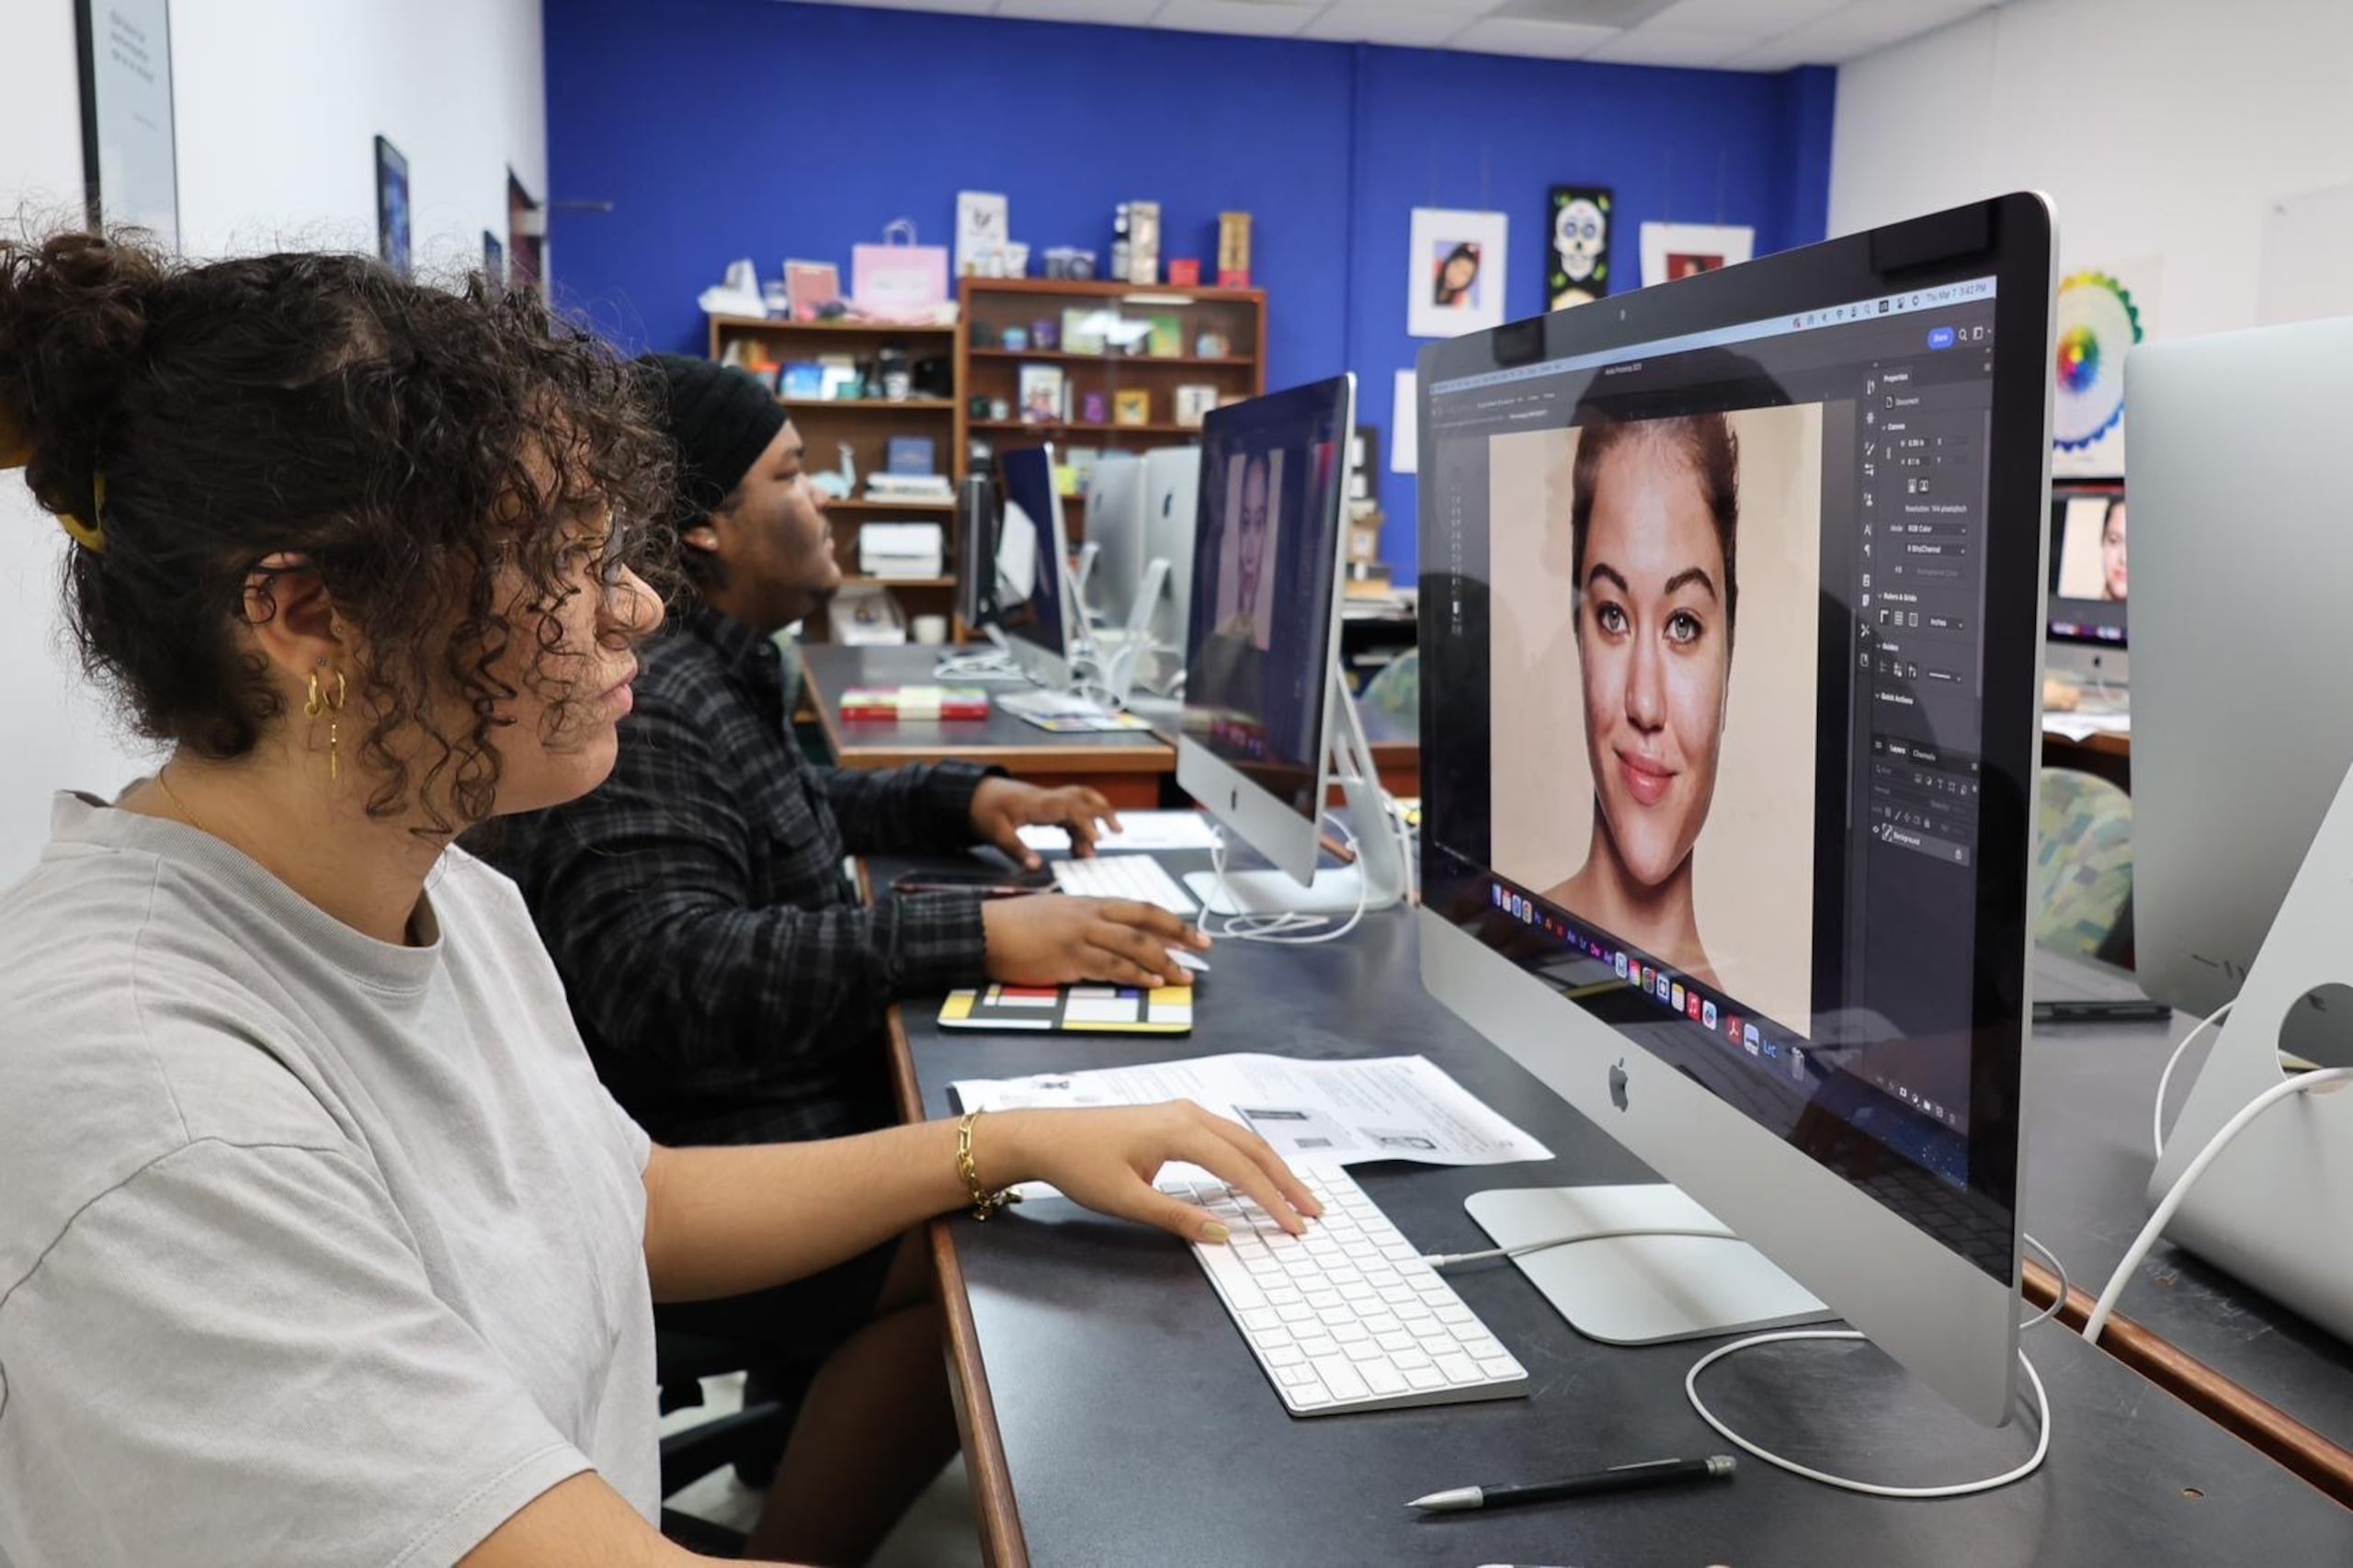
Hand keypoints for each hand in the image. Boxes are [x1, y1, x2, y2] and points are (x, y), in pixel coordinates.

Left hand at [970, 777, 1120, 866]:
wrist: (976, 795)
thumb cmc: (985, 810)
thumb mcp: (996, 833)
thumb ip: (1017, 850)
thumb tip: (1035, 866)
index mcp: (1039, 804)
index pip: (1071, 807)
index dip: (1087, 822)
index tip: (1097, 839)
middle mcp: (1049, 799)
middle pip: (1085, 797)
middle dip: (1104, 812)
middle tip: (1118, 831)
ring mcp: (1049, 802)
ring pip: (1081, 805)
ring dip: (1094, 822)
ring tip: (1099, 847)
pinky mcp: (1047, 808)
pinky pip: (1071, 815)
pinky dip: (1079, 830)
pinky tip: (1078, 849)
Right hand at [982, 895, 1209, 988]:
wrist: (984, 930)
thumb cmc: (1016, 924)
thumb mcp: (1058, 913)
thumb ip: (1087, 922)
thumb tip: (1112, 938)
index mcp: (1090, 903)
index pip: (1141, 908)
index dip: (1171, 921)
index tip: (1194, 933)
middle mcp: (1090, 915)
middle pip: (1146, 922)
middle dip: (1180, 936)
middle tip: (1204, 949)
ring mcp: (1080, 936)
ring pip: (1132, 946)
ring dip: (1162, 962)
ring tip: (1183, 976)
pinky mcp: (1068, 958)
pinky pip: (1110, 967)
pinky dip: (1134, 975)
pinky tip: (1151, 983)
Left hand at [984, 1103, 1322, 1243]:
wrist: (1045, 1136)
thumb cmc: (1079, 1165)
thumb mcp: (1127, 1200)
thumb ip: (1178, 1216)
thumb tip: (1224, 1234)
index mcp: (1180, 1131)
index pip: (1241, 1168)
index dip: (1272, 1200)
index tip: (1295, 1227)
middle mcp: (1189, 1115)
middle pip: (1254, 1148)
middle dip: (1287, 1182)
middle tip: (1314, 1213)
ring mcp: (1184, 1113)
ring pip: (1243, 1140)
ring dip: (1273, 1169)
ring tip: (1297, 1198)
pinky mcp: (1176, 1119)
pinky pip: (1227, 1137)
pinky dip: (1251, 1159)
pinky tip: (1261, 1176)